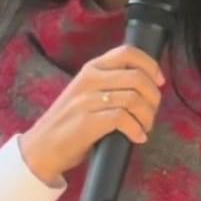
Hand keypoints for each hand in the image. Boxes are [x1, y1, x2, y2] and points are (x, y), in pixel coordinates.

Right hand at [18, 44, 164, 183]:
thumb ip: (109, 84)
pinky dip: (136, 130)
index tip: (159, 81)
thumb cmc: (68, 123)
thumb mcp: (85, 93)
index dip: (150, 65)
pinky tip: (137, 137)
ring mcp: (87, 101)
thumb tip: (145, 86)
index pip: (127, 52)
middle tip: (151, 113)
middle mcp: (89, 80)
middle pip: (137, 77)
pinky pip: (123, 119)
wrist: (41, 148)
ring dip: (147, 116)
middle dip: (153, 97)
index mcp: (91, 69)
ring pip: (134, 98)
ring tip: (144, 127)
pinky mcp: (87, 122)